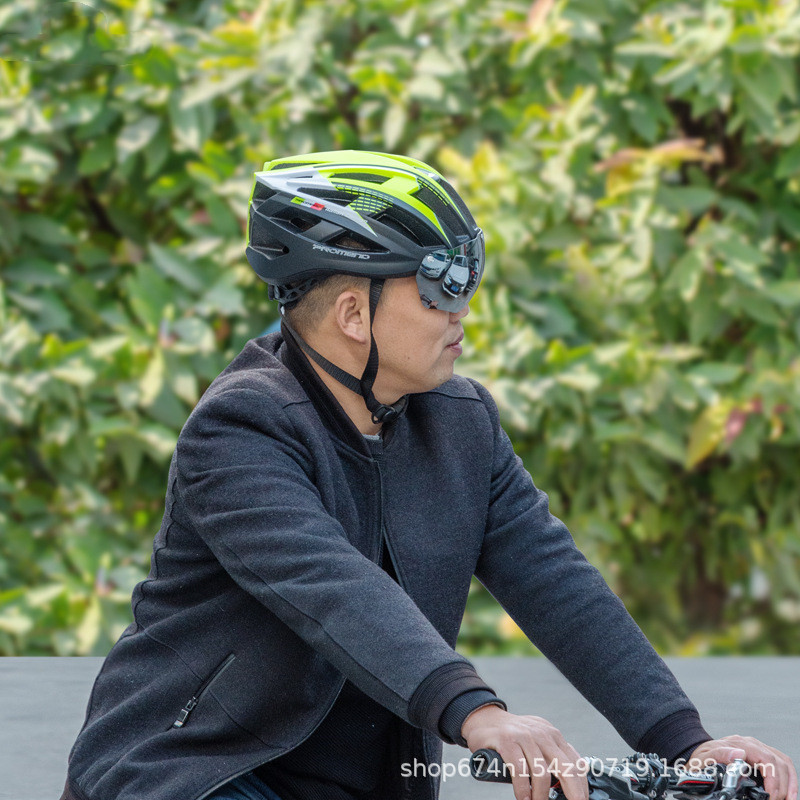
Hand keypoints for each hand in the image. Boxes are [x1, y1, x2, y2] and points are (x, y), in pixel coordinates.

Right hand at [462, 704, 588, 799]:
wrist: (483, 718)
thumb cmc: (511, 736)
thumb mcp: (536, 741)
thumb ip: (550, 757)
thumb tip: (566, 787)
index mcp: (553, 735)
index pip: (576, 763)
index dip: (582, 787)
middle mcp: (542, 734)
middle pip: (566, 768)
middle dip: (573, 793)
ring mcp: (524, 736)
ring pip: (542, 773)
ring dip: (541, 796)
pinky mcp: (507, 741)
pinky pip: (520, 770)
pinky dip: (523, 789)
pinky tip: (523, 798)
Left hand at [687, 737, 797, 799]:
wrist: (699, 753)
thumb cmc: (702, 757)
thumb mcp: (704, 757)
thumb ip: (719, 754)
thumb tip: (738, 753)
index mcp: (739, 744)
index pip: (766, 760)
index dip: (773, 780)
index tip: (771, 796)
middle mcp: (751, 744)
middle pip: (778, 762)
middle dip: (781, 785)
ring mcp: (757, 748)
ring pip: (783, 762)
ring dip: (789, 782)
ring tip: (788, 799)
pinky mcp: (760, 755)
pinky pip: (780, 763)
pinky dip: (788, 778)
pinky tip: (788, 792)